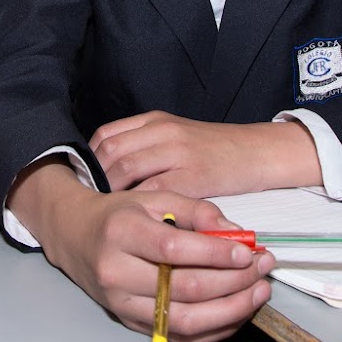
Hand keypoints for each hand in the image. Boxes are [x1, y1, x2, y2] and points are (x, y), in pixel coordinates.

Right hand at [9, 161, 273, 341]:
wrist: (75, 237)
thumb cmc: (117, 215)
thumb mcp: (153, 198)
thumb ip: (196, 211)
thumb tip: (236, 234)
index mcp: (120, 232)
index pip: (173, 249)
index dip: (215, 253)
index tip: (247, 251)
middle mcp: (117, 272)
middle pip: (184, 287)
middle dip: (233, 280)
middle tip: (261, 267)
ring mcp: (122, 303)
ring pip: (185, 319)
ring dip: (231, 309)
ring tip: (257, 292)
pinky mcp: (131, 322)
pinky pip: (180, 335)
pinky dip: (215, 327)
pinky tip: (236, 310)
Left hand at [91, 112, 322, 197]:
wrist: (258, 152)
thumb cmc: (216, 150)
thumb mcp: (177, 135)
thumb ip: (147, 145)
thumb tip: (111, 168)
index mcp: (155, 121)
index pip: (107, 136)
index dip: (90, 159)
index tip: (83, 181)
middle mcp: (162, 131)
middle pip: (111, 152)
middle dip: (94, 179)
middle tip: (88, 202)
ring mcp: (177, 152)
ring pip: (128, 170)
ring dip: (111, 193)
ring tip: (104, 212)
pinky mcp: (193, 176)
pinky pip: (156, 191)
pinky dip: (140, 206)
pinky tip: (134, 219)